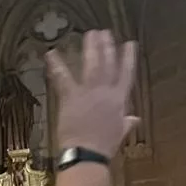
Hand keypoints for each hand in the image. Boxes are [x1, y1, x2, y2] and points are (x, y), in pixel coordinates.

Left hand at [46, 30, 139, 160]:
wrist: (88, 153)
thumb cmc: (104, 146)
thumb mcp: (120, 133)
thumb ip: (127, 123)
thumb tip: (135, 119)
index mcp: (119, 100)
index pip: (126, 74)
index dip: (128, 58)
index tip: (130, 44)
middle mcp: (106, 92)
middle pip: (108, 64)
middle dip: (107, 47)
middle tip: (104, 32)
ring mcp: (88, 93)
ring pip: (92, 65)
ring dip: (91, 48)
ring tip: (90, 34)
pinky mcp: (71, 97)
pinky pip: (62, 78)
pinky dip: (57, 65)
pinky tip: (51, 53)